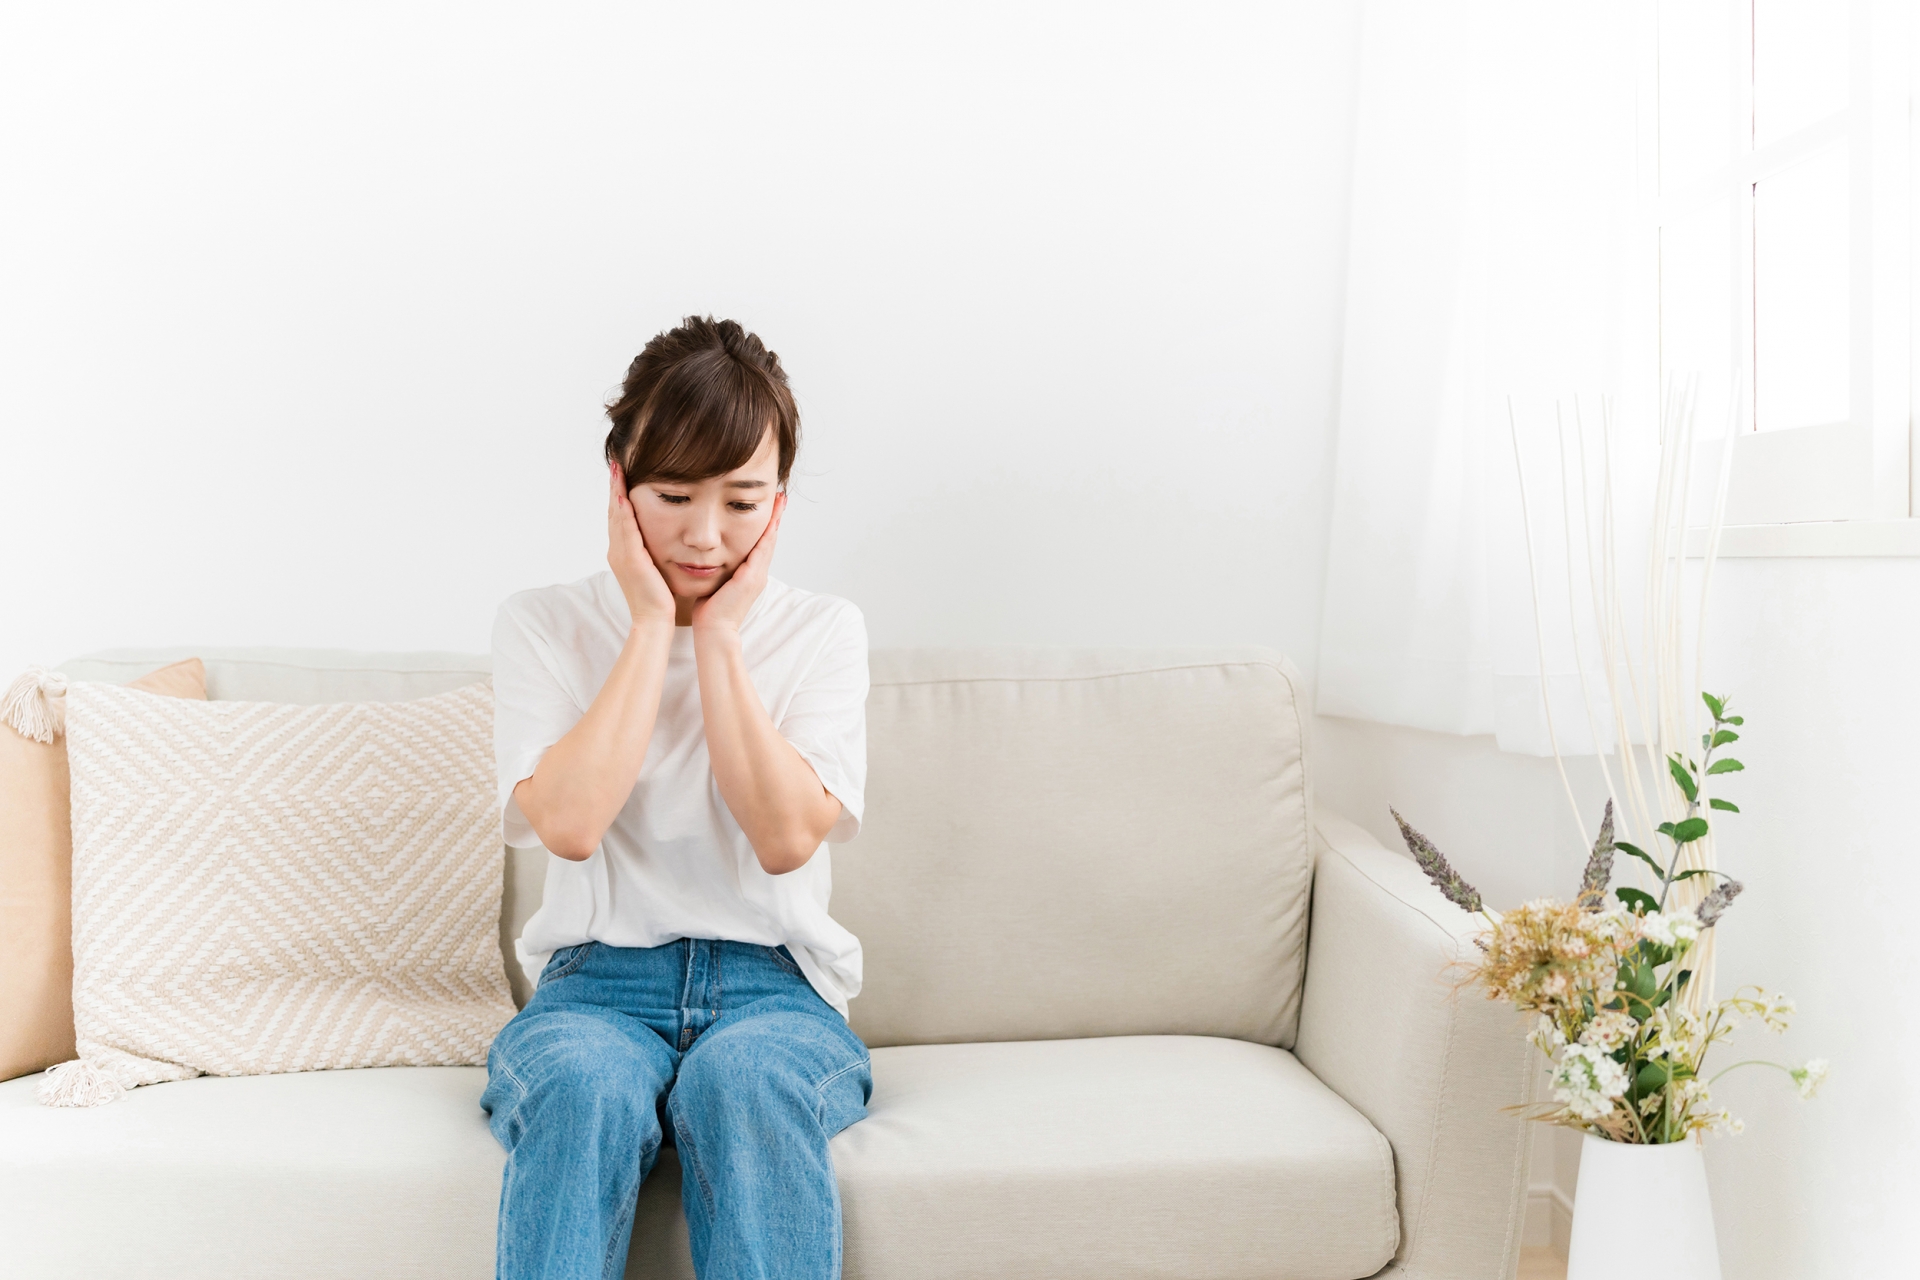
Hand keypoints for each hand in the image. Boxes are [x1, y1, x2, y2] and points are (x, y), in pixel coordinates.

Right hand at [608, 462, 675, 626]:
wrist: (654, 621)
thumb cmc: (659, 599)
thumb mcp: (654, 568)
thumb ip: (653, 552)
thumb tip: (663, 537)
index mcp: (624, 552)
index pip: (620, 517)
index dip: (619, 494)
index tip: (622, 473)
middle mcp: (617, 551)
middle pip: (614, 511)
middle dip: (614, 487)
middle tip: (616, 463)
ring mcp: (620, 555)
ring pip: (616, 516)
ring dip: (616, 491)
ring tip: (617, 469)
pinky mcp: (630, 560)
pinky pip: (624, 529)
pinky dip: (623, 510)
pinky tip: (624, 494)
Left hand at [692, 491, 784, 635]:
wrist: (714, 630)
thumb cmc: (709, 611)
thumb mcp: (715, 583)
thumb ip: (717, 569)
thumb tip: (706, 556)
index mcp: (750, 574)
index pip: (760, 544)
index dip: (765, 525)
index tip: (768, 506)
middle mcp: (758, 573)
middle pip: (769, 539)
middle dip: (775, 517)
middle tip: (780, 496)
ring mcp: (757, 575)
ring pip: (769, 541)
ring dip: (775, 519)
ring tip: (780, 500)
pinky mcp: (752, 578)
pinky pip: (763, 550)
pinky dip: (768, 533)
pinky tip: (771, 518)